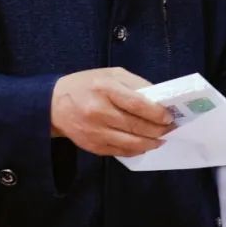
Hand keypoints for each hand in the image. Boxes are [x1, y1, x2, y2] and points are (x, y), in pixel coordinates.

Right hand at [51, 67, 173, 156]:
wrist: (54, 105)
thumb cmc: (87, 85)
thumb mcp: (111, 74)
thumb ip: (136, 84)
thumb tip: (160, 99)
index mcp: (105, 89)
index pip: (137, 104)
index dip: (157, 113)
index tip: (169, 116)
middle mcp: (99, 111)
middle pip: (136, 126)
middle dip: (159, 129)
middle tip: (170, 128)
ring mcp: (95, 132)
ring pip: (131, 143)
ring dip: (151, 143)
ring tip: (161, 139)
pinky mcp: (93, 146)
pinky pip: (121, 152)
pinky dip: (136, 150)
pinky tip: (144, 144)